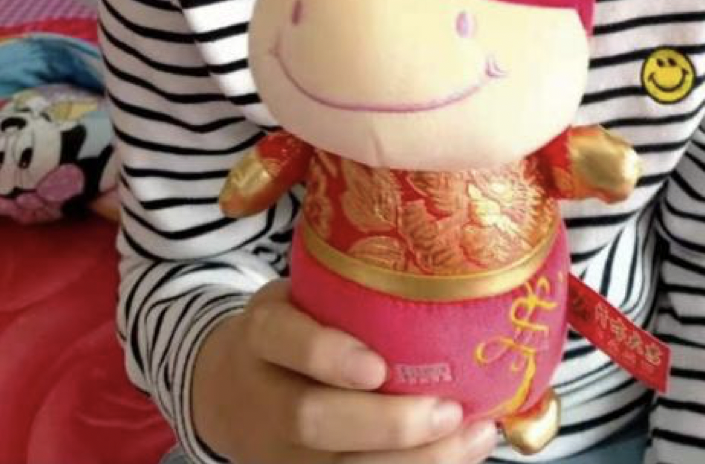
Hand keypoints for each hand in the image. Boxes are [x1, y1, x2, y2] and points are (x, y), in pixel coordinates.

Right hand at [191, 280, 498, 463]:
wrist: (231, 391)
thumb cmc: (295, 329)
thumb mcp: (302, 296)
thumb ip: (347, 289)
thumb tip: (444, 260)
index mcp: (262, 334)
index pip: (283, 339)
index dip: (327, 356)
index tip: (378, 366)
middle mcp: (264, 398)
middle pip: (311, 421)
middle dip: (385, 424)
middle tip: (448, 409)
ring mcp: (277, 451)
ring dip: (414, 460)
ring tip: (472, 434)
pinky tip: (462, 451)